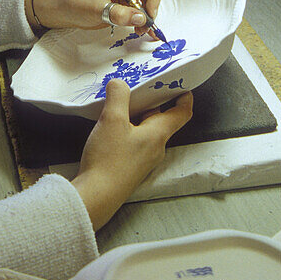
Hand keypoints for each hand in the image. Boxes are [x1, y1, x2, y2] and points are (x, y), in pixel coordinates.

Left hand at [27, 0, 161, 36]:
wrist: (63, 10)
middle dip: (151, 8)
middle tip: (146, 26)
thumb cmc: (75, 2)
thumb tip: (141, 19)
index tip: (150, 14)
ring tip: (140, 30)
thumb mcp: (97, 9)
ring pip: (148, 0)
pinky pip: (141, 7)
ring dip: (147, 16)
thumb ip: (120, 14)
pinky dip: (142, 19)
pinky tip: (140, 29)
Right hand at [71, 79, 192, 229]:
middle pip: (160, 119)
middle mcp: (155, 148)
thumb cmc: (108, 160)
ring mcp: (143, 159)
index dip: (184, 97)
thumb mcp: (112, 120)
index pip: (181, 113)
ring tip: (120, 103)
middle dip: (152, 102)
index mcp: (158, 135)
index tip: (181, 85)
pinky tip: (110, 127)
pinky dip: (127, 129)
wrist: (96, 196)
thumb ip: (118, 96)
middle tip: (140, 86)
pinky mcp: (130, 167)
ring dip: (136, 115)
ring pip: (145, 130)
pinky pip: (134, 142)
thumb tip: (120, 83)